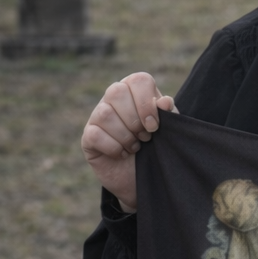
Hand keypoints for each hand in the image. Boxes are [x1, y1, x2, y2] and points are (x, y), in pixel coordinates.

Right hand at [81, 73, 176, 212]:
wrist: (145, 178)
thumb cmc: (157, 147)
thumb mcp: (169, 130)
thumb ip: (169, 114)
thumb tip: (165, 102)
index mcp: (135, 90)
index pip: (138, 80)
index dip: (147, 103)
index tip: (154, 126)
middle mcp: (113, 98)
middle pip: (116, 92)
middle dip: (135, 119)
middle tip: (145, 137)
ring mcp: (97, 116)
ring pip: (105, 114)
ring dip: (125, 135)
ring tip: (135, 147)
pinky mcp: (88, 137)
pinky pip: (95, 135)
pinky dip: (113, 148)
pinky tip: (122, 154)